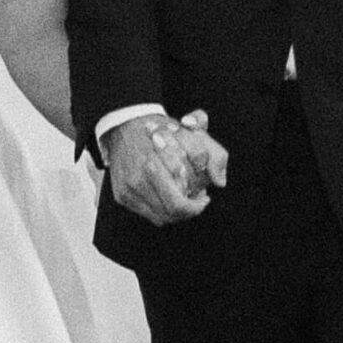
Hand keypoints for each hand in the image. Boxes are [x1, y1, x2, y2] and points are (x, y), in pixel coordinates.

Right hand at [103, 111, 227, 226]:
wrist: (124, 126)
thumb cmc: (162, 130)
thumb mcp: (194, 133)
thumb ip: (215, 154)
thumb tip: (220, 182)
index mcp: (157, 159)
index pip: (180, 201)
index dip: (197, 204)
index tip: (204, 196)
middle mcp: (141, 175)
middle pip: (172, 210)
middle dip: (190, 210)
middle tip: (197, 201)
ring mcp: (129, 187)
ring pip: (161, 216)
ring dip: (177, 212)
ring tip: (183, 198)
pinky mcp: (122, 195)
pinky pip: (148, 214)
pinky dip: (162, 210)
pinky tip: (168, 198)